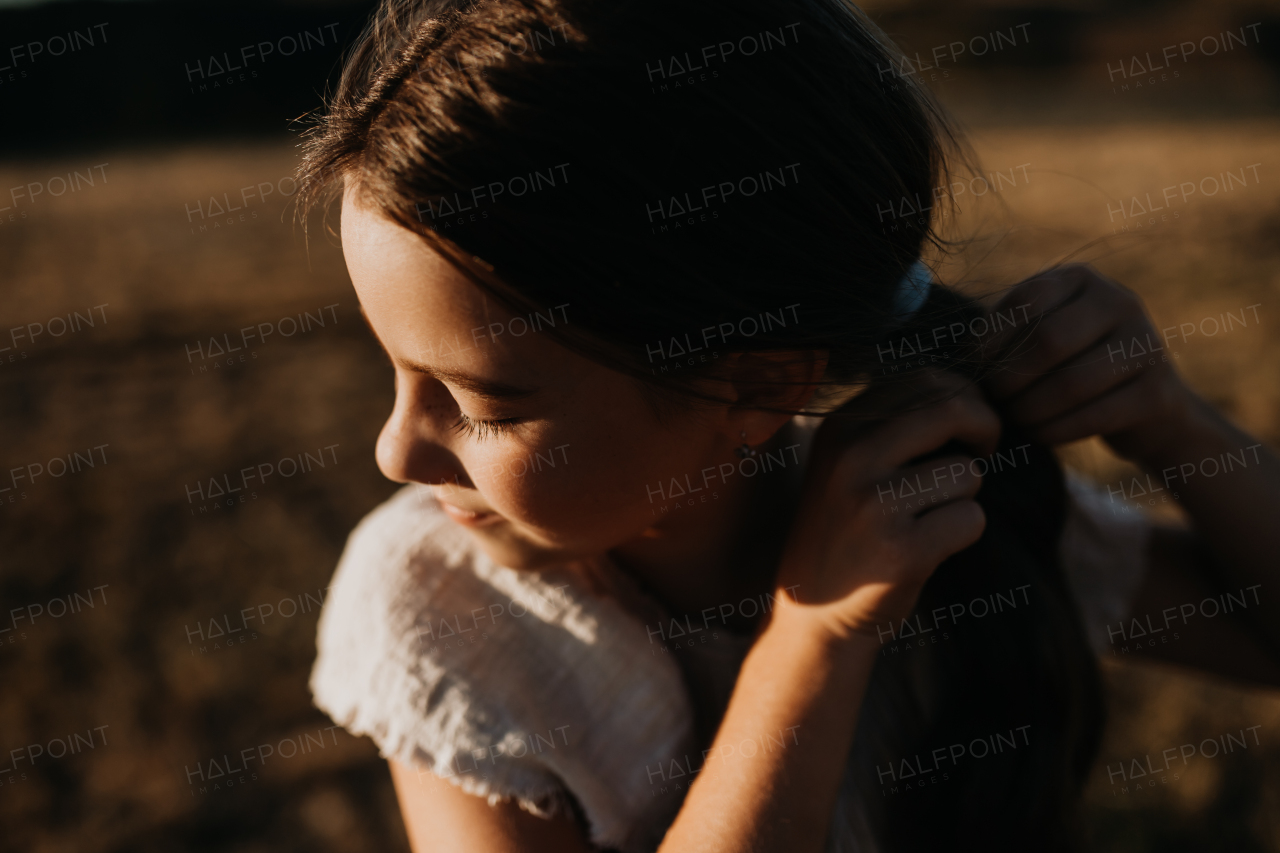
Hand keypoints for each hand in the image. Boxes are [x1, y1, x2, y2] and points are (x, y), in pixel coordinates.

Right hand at [773, 372, 999, 641]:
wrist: (815, 614)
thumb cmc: (847, 533)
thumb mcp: (848, 466)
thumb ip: (894, 426)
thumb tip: (969, 395)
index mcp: (840, 428)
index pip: (923, 380)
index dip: (964, 398)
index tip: (966, 429)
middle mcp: (852, 458)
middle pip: (951, 410)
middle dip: (985, 428)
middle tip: (983, 453)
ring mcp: (875, 504)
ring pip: (967, 473)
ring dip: (965, 496)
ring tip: (930, 518)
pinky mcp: (901, 550)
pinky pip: (971, 519)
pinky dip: (964, 534)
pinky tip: (931, 547)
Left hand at [983, 264, 1197, 462]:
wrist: (1141, 407)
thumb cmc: (1069, 365)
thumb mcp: (1038, 335)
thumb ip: (1006, 332)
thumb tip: (967, 357)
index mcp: (1081, 278)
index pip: (1026, 300)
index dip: (992, 339)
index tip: (976, 369)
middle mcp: (1119, 301)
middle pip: (1049, 339)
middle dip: (1011, 378)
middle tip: (995, 401)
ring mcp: (1146, 344)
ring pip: (1072, 383)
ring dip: (1030, 410)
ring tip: (1014, 420)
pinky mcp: (1157, 392)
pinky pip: (1094, 416)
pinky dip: (1056, 431)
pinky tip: (1039, 435)